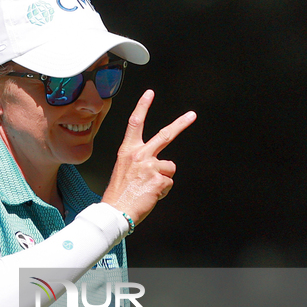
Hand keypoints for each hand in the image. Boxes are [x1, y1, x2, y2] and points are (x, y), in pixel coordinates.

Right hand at [102, 90, 195, 226]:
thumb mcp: (122, 172)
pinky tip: (150, 195)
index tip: (149, 94)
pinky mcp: (160, 179)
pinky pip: (169, 183)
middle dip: (181, 123)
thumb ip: (138, 163)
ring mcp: (151, 166)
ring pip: (169, 167)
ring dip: (163, 179)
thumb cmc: (118, 196)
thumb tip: (155, 167)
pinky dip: (162, 191)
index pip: (135, 123)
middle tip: (191, 115)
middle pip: (165, 135)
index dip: (142, 107)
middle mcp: (140, 155)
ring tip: (148, 188)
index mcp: (127, 152)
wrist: (115, 212)